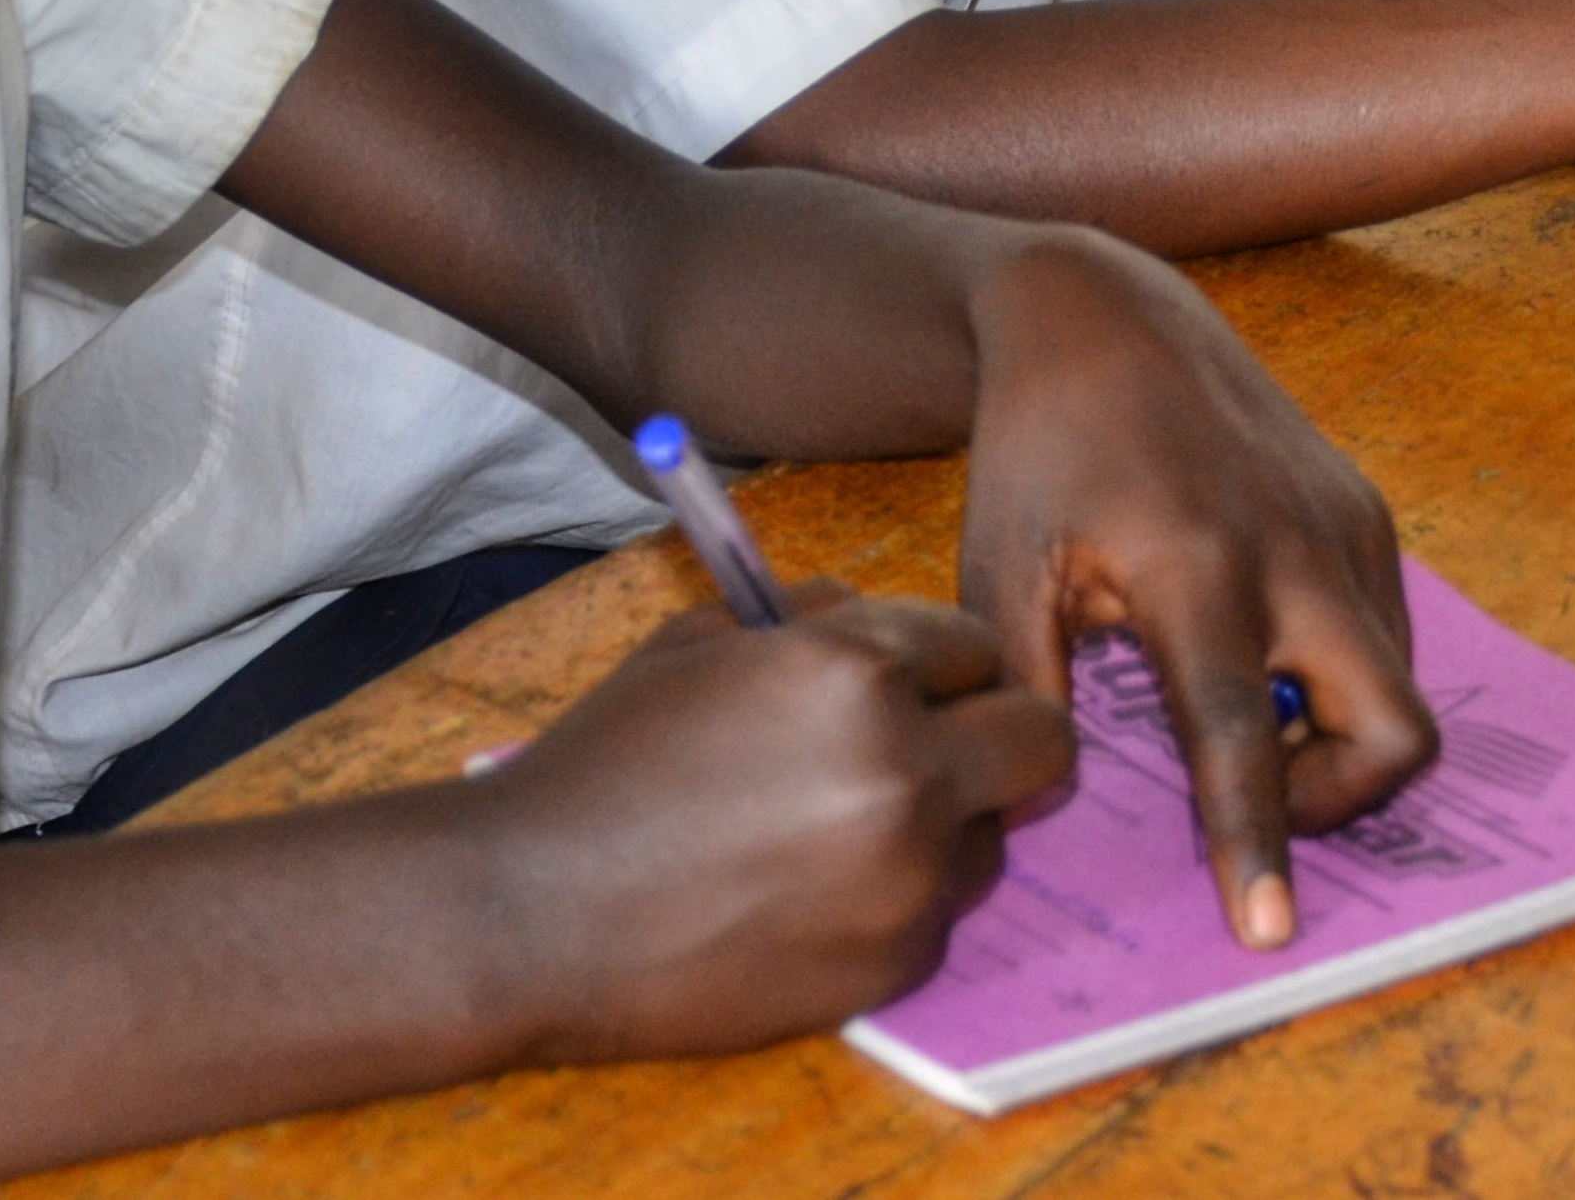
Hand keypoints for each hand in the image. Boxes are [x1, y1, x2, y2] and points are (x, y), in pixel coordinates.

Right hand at [473, 590, 1075, 1058]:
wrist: (534, 913)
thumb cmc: (604, 768)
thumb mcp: (697, 645)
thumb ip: (808, 619)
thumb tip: (869, 611)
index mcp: (856, 671)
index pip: (975, 644)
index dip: (937, 661)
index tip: (907, 681)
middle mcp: (906, 770)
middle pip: (1040, 737)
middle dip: (993, 732)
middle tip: (937, 748)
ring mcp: (909, 877)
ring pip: (996, 833)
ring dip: (949, 825)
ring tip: (841, 833)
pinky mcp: (896, 963)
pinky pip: (942, 913)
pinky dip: (901, 900)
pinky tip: (811, 896)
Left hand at [950, 232, 1433, 948]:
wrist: (1107, 314)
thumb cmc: (1040, 448)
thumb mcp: (1002, 569)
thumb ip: (1027, 692)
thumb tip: (1044, 810)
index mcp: (1192, 567)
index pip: (1239, 735)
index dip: (1257, 841)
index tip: (1272, 929)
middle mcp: (1293, 549)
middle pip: (1389, 725)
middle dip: (1343, 799)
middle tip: (1261, 796)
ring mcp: (1345, 527)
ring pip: (1400, 688)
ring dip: (1338, 741)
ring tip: (1239, 719)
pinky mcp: (1366, 512)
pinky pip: (1388, 637)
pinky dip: (1342, 681)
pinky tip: (1258, 656)